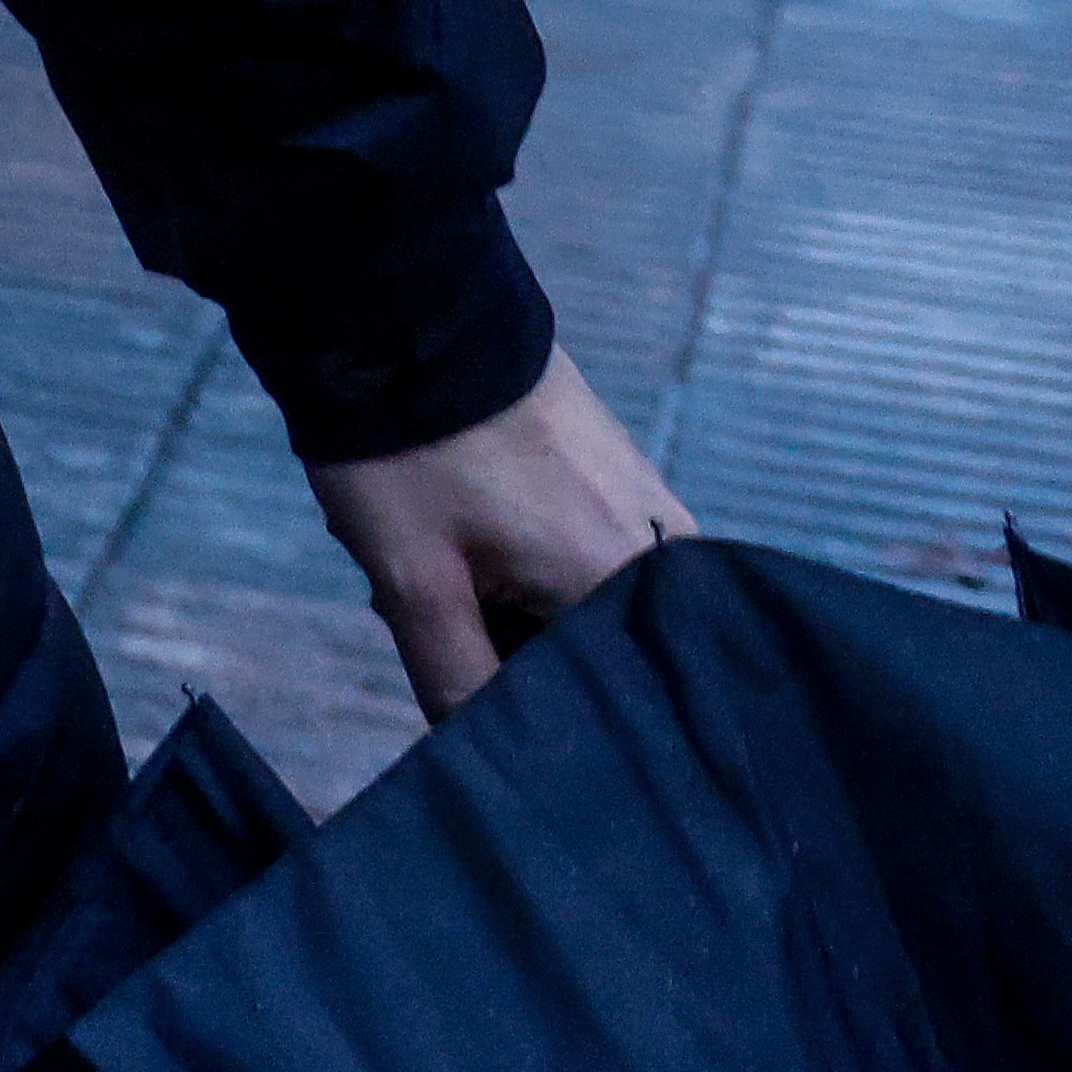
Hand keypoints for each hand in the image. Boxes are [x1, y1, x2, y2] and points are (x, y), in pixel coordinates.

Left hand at [308, 347, 690, 717]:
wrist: (403, 310)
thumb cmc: (407, 450)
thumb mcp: (413, 582)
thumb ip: (457, 682)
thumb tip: (485, 761)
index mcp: (634, 585)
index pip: (621, 701)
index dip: (551, 719)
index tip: (491, 708)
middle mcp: (669, 551)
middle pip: (605, 653)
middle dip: (520, 651)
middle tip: (453, 602)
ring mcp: (653, 507)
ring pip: (589, 604)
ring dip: (518, 606)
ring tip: (453, 555)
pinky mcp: (626, 477)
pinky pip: (590, 556)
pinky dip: (529, 564)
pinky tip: (467, 534)